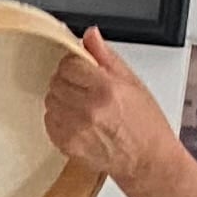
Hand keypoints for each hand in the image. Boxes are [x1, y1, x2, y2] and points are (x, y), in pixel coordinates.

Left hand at [44, 29, 181, 190]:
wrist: (147, 161)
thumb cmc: (146, 124)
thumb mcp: (133, 83)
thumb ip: (106, 57)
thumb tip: (89, 35)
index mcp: (106, 88)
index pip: (69, 64)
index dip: (75, 65)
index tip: (82, 70)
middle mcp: (88, 108)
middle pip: (57, 81)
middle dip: (69, 82)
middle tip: (86, 89)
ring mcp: (75, 128)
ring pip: (50, 101)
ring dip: (63, 100)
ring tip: (84, 107)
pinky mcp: (66, 144)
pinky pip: (49, 121)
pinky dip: (59, 119)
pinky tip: (79, 121)